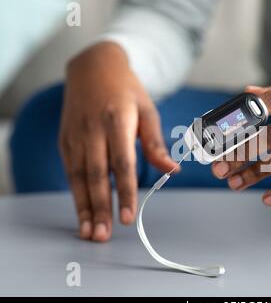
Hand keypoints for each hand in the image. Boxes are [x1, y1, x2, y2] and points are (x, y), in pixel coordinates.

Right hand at [60, 42, 178, 241]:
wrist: (93, 67)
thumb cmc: (126, 91)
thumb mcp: (147, 111)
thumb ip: (156, 144)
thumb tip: (173, 170)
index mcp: (117, 121)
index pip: (122, 164)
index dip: (125, 192)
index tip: (128, 217)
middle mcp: (92, 130)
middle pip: (96, 176)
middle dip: (100, 208)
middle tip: (103, 235)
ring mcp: (75, 135)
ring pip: (79, 177)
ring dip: (84, 207)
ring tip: (89, 232)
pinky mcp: (65, 140)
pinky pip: (71, 171)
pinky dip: (75, 193)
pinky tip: (81, 211)